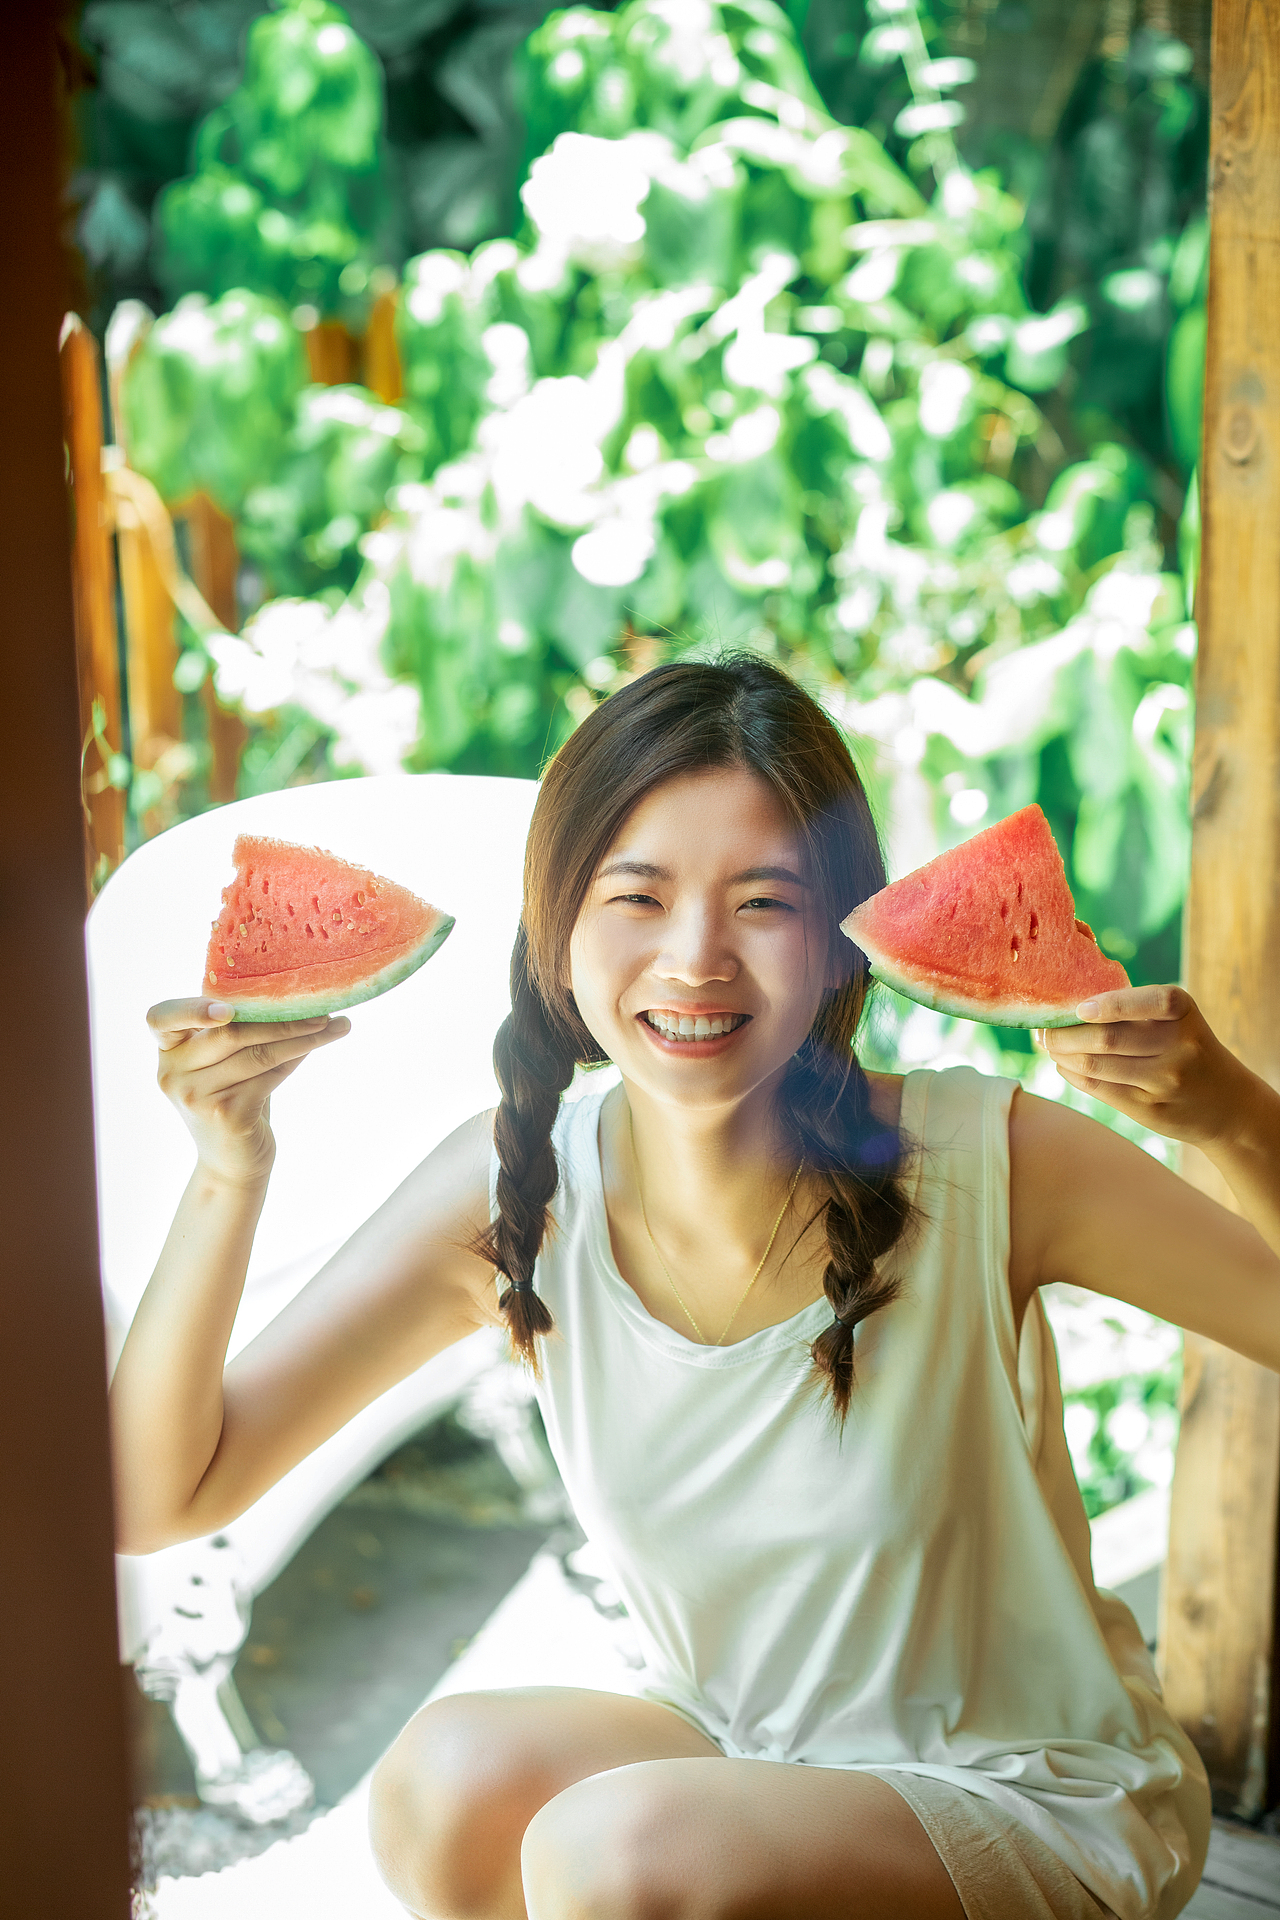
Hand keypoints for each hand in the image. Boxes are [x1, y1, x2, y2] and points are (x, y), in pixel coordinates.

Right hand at [148, 998, 350, 1185]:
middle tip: (320, 1005)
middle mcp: (173, 1074)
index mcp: (167, 1051)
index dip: (191, 1009)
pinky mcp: (227, 1115)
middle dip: (280, 1016)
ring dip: (302, 1036)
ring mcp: (198, 1097)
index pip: (160, 1018)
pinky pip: (271, 1075)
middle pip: (230, 1032)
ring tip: (333, 1024)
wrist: (230, 1162)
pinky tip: (318, 1045)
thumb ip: (235, 1031)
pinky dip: (297, 1057)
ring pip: (258, 1052)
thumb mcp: (221, 1063)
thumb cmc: (229, 1099)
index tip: (228, 1008)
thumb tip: (290, 993)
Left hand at [1034, 984, 1251, 1148]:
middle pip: (1107, 1039)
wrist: (1227, 1104)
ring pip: (1095, 1066)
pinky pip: (1099, 1089)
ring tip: (1050, 1047)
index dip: (1109, 1005)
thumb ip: (1134, 1011)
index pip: (1148, 1001)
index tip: (1078, 1009)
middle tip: (1044, 1029)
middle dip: (1064, 1034)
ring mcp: (1165, 1081)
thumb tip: (1066, 1007)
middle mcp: (1178, 1046)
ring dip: (1062, 1055)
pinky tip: (1065, 1066)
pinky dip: (1073, 1074)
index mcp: (1183, 1013)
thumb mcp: (1177, 1022)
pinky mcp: (1150, 1109)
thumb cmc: (1187, 1049)